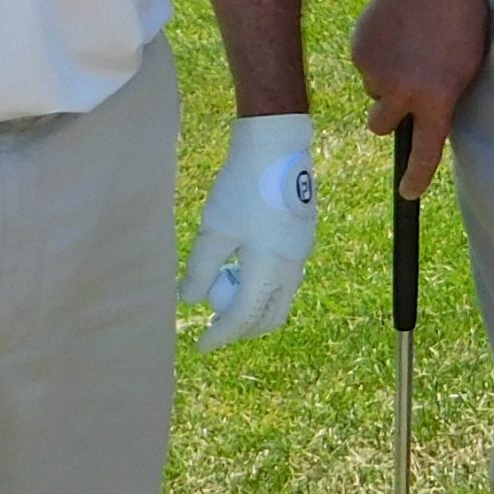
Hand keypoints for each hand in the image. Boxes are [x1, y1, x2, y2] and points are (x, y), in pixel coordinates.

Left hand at [182, 115, 316, 351]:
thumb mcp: (213, 231)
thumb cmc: (242, 187)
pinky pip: (285, 275)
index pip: (244, 318)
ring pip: (280, 296)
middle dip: (243, 326)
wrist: (277, 146)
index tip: (199, 347)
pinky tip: (242, 261)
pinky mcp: (303, 236)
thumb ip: (200, 269)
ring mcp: (302, 251)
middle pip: (271, 316)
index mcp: (270, 269)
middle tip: (215, 324)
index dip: (220, 335)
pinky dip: (263, 281)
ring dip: (253, 301)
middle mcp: (293, 266)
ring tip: (224, 284)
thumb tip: (190, 299)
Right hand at [351, 0, 489, 197]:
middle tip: (405, 89)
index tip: (409, 193)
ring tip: (408, 46)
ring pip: (375, 92)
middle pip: (383, 126)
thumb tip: (435, 115)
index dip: (417, 177)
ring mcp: (376, 73)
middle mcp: (402, 92)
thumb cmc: (460, 15)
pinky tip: (395, 31)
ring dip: (387, 80)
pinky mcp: (359, 53)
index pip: (425, 150)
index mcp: (436, 98)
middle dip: (390, 115)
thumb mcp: (470, 61)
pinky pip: (367, 67)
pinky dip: (378, 56)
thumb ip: (450, 93)